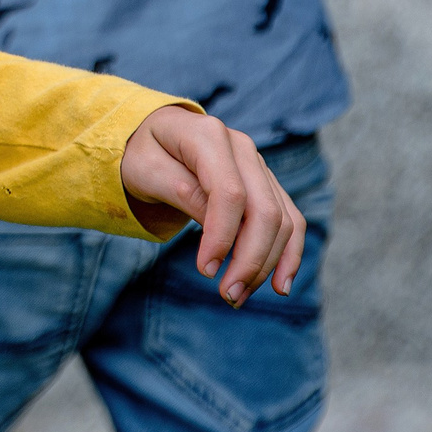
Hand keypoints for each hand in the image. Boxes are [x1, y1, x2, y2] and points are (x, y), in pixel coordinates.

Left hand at [120, 105, 303, 304]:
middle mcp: (242, 148)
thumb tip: (215, 227)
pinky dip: (288, 254)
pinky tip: (280, 285)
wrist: (154, 136)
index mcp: (208, 136)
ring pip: (281, 220)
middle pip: (264, 211)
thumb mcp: (145, 169)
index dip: (222, 236)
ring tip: (238, 296)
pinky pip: (289, 220)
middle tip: (228, 296)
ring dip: (266, 265)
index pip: (229, 193)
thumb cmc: (142, 153)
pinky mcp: (266, 184)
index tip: (205, 271)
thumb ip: (179, 191)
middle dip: (250, 260)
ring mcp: (258, 165)